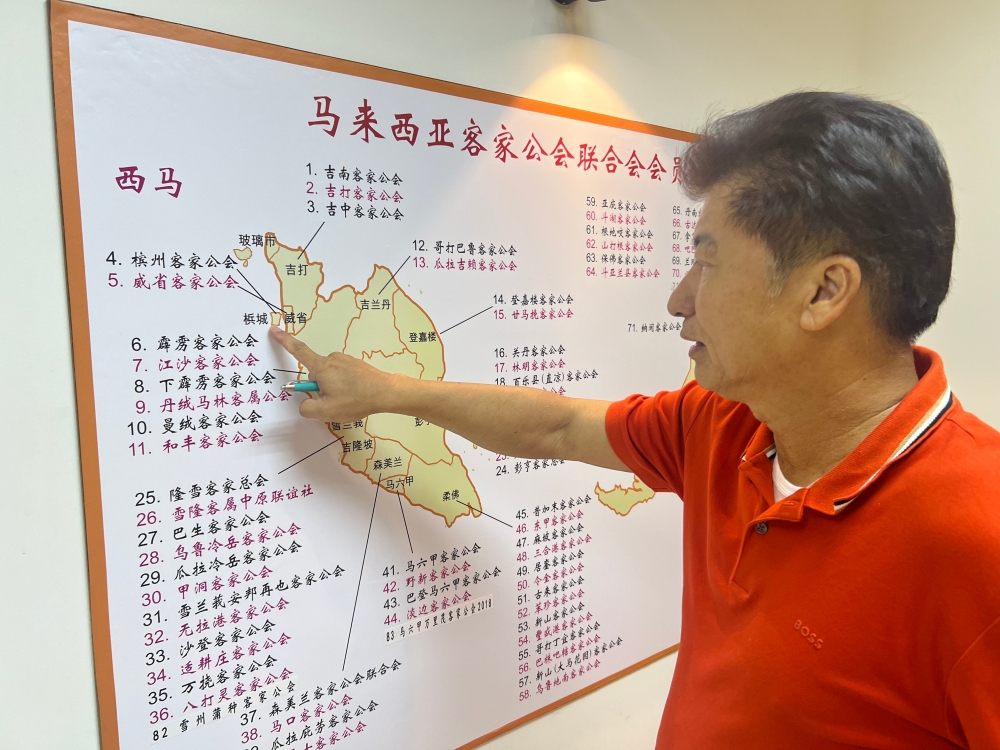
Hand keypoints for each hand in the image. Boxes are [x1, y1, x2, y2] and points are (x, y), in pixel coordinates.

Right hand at [269, 326, 396, 421]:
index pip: (298, 352)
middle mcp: (332, 359)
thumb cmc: (356, 400)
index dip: (284, 341)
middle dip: (319, 389)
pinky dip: (344, 387)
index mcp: (321, 367)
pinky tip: (355, 396)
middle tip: (334, 402)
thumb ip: (307, 408)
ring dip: (333, 389)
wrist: (386, 392)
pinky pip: (342, 377)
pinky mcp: (355, 365)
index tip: (274, 329)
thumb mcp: (326, 411)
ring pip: (329, 377)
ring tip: (348, 400)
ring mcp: (345, 361)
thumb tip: (304, 404)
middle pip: (315, 374)